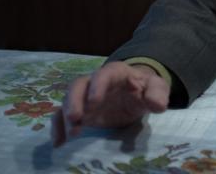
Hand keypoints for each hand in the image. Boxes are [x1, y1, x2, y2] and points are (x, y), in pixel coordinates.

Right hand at [51, 61, 168, 146]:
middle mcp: (95, 82)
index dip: (97, 86)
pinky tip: (58, 142)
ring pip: (68, 100)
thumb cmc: (145, 88)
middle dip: (74, 100)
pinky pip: (63, 116)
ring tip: (72, 133)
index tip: (94, 102)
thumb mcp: (157, 87)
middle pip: (79, 85)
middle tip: (75, 118)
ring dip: (65, 115)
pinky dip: (58, 128)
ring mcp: (85, 96)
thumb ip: (158, 93)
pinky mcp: (80, 111)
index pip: (104, 74)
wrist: (137, 92)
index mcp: (116, 73)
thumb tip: (157, 104)